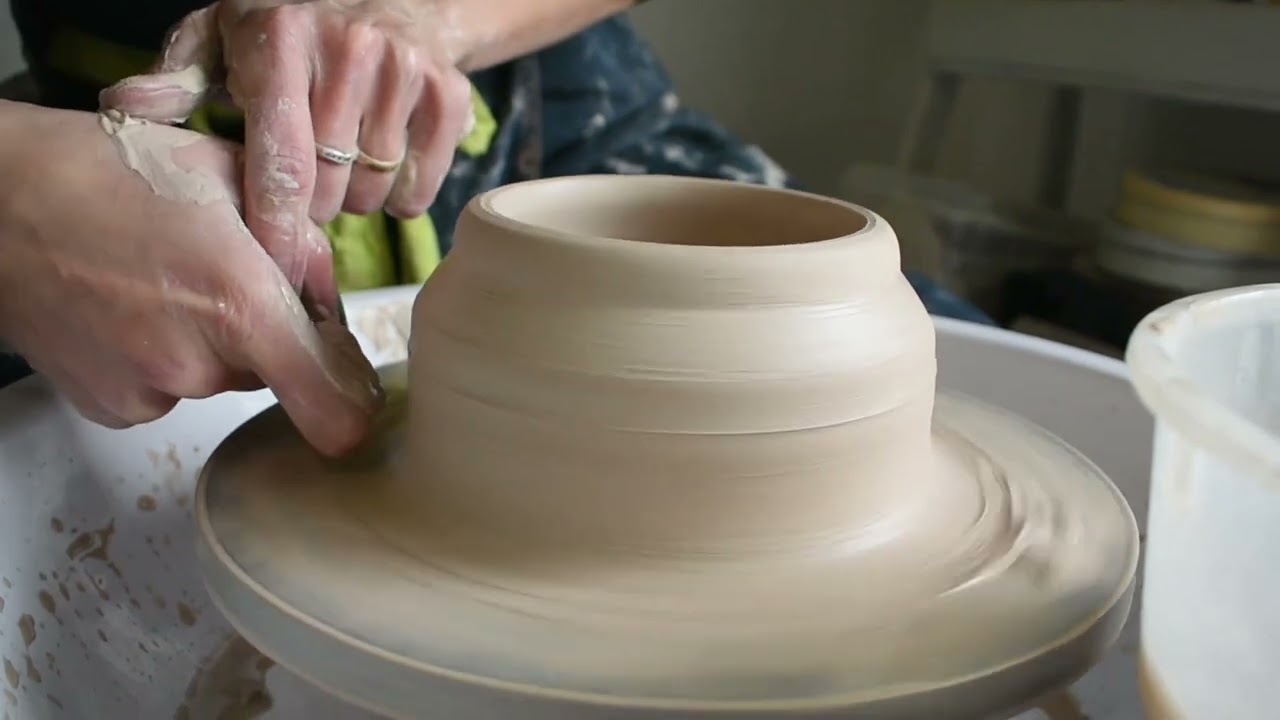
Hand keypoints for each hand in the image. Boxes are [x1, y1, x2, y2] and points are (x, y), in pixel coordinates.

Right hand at [0, 102, 382, 455]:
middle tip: (223, 274)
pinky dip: (161, 356)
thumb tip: (329, 297)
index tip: (352, 393)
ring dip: (211, 341)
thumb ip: (299, 243)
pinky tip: (128, 307)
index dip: (352, 405)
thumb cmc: (107, 172)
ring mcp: (148, 391)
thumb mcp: (228, 176)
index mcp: (241, 305)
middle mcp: (197, 363)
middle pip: (274, 374)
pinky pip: (168, 389)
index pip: (331, 409)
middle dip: (267, 332)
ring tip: (161, 280)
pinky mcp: (110, 407)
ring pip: (218, 377)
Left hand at [100, 0, 476, 289]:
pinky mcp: (451, 95)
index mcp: (283, 38)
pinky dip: (401, 196)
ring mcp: (406, 71)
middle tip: (303, 184)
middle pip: (328, 189)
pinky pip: (419, 187)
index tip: (270, 274)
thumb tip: (126, 109)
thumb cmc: (294, 30)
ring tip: (342, 164)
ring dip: (354, 199)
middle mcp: (350, 49)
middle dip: (310, 206)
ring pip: (373, 192)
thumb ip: (178, 79)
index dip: (275, 227)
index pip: (282, 161)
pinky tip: (384, 165)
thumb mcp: (226, 39)